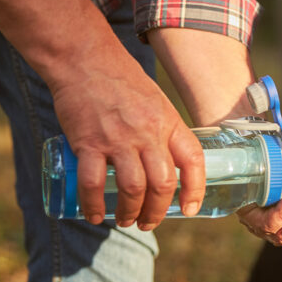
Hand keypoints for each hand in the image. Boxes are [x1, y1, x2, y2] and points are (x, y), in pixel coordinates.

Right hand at [0, 0, 207, 229]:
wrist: (85, 59)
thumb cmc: (120, 80)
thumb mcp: (154, 101)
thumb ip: (161, 130)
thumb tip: (163, 162)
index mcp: (168, 122)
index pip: (193, 160)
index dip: (196, 189)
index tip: (190, 209)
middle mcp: (148, 132)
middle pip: (162, 184)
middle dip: (157, 211)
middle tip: (147, 222)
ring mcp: (118, 139)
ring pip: (132, 189)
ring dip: (129, 212)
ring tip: (124, 220)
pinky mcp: (88, 142)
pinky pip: (93, 183)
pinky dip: (94, 205)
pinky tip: (94, 216)